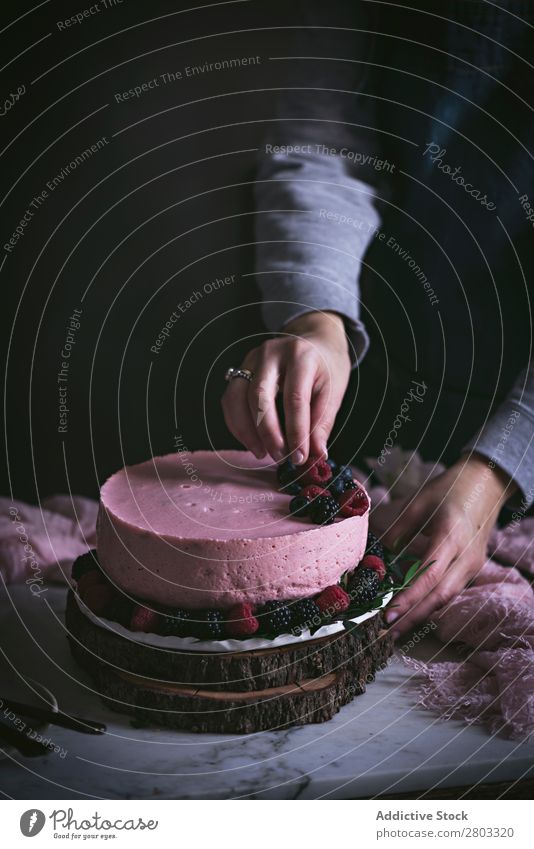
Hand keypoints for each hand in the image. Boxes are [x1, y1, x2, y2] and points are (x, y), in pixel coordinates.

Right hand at [222, 311, 350, 463]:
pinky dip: (237, 424)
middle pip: (260, 397)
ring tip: (263, 453)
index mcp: (301, 355)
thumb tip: (316, 455)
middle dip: (268, 433)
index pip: (294, 398)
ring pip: (237, 398)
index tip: (300, 457)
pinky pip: (230, 400)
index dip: (296, 432)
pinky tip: (252, 440)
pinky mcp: (240, 368)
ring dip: (247, 432)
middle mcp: (272, 353)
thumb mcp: (334, 391)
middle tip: (280, 457)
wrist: (315, 341)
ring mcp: (251, 358)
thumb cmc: (327, 367)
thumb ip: (322, 423)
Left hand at [382, 453, 516, 636]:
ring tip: (396, 627)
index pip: (429, 576)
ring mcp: (473, 564)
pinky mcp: (472, 567)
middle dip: (413, 616)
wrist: (487, 484)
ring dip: (422, 614)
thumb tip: (380, 550)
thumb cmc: (450, 488)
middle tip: (387, 631)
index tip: (387, 613)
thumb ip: (399, 527)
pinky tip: (413, 611)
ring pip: (447, 597)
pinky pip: (451, 590)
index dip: (408, 598)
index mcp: (451, 537)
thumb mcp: (420, 500)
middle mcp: (466, 556)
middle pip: (440, 595)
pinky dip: (431, 603)